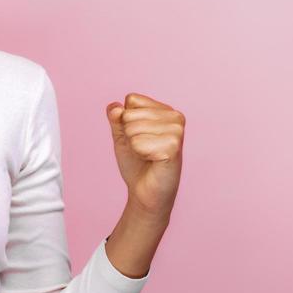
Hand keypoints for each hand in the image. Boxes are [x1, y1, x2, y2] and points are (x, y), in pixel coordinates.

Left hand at [105, 92, 183, 219]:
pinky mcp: (174, 146)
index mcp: (165, 110)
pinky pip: (139, 143)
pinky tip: (152, 161)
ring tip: (148, 155)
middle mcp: (175, 116)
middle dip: (129, 135)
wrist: (146, 192)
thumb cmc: (137, 163)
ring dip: (135, 146)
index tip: (138, 137)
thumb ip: (116, 118)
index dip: (126, 120)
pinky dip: (140, 154)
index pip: (131, 99)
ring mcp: (177, 131)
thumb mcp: (122, 136)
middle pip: (130, 114)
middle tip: (143, 150)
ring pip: (133, 128)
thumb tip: (115, 107)